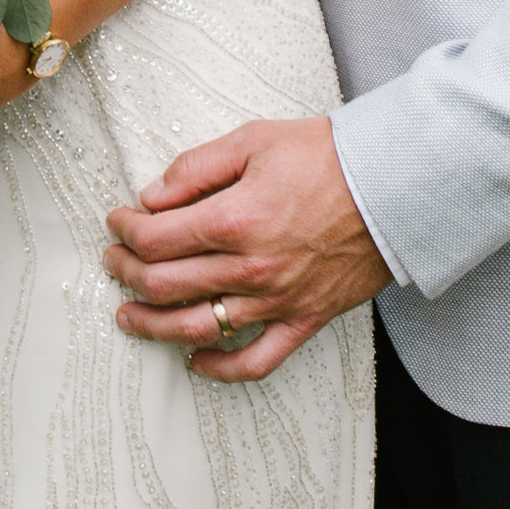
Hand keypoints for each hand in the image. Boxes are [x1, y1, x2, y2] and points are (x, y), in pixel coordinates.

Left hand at [102, 115, 389, 380]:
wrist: (395, 185)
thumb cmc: (329, 157)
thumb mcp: (256, 140)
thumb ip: (198, 167)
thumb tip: (152, 196)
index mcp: (234, 218)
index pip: (156, 239)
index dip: (126, 231)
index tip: (117, 222)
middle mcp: (249, 267)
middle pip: (165, 284)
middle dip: (127, 273)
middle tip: (113, 262)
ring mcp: (276, 299)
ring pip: (196, 328)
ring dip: (152, 325)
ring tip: (128, 316)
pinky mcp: (303, 319)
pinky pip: (256, 360)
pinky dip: (220, 368)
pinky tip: (195, 360)